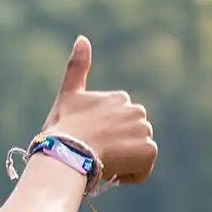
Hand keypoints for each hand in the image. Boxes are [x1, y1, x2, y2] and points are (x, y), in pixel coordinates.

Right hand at [40, 37, 155, 185]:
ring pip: (135, 152)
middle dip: (115, 146)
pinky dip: (128, 174)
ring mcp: (144, 131)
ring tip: (100, 161)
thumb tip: (82, 37)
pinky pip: (142, 168)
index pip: (117, 124)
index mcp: (119, 98)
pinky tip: (111, 169)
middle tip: (93, 152)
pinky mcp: (149, 151)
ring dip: (121, 160)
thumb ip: (77, 66)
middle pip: (128, 137)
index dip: (101, 135)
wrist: (67, 152)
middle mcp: (136, 110)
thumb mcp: (68, 95)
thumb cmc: (63, 127)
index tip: (87, 140)